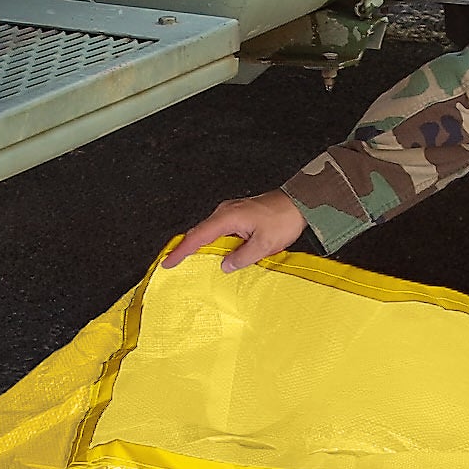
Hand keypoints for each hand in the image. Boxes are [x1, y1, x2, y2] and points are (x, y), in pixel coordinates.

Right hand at [162, 191, 308, 272]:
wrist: (300, 203)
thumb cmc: (283, 219)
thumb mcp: (264, 244)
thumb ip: (242, 257)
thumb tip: (225, 266)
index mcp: (228, 217)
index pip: (198, 236)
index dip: (181, 251)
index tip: (168, 262)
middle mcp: (225, 211)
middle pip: (199, 232)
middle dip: (184, 248)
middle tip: (172, 263)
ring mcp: (231, 212)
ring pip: (209, 231)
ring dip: (200, 246)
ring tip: (190, 261)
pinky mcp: (238, 215)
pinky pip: (220, 230)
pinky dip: (213, 242)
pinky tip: (215, 253)